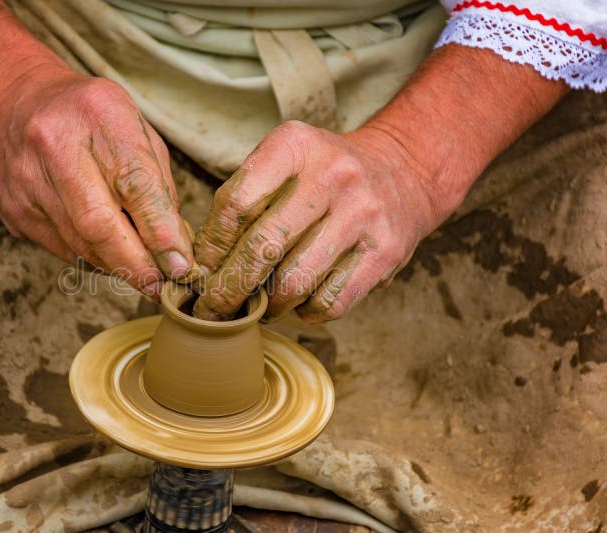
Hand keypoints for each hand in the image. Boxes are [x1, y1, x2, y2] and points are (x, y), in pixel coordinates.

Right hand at [0, 66, 195, 295]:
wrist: (13, 101)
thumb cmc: (90, 117)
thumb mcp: (135, 128)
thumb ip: (157, 184)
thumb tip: (175, 246)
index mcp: (98, 115)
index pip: (135, 185)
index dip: (160, 233)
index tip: (181, 267)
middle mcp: (55, 145)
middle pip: (99, 225)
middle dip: (136, 265)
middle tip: (161, 287)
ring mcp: (27, 179)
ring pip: (80, 244)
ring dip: (116, 266)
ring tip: (140, 272)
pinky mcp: (11, 208)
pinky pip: (61, 248)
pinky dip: (91, 258)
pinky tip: (108, 255)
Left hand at [193, 121, 440, 321]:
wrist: (405, 170)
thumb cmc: (326, 174)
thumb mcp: (286, 161)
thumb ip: (247, 199)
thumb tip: (204, 264)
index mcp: (296, 146)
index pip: (235, 204)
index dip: (211, 247)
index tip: (201, 271)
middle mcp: (332, 175)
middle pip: (262, 248)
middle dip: (229, 289)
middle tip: (213, 309)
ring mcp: (362, 215)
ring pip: (295, 282)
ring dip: (269, 306)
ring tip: (260, 307)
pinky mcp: (385, 252)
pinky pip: (331, 301)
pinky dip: (307, 312)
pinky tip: (302, 303)